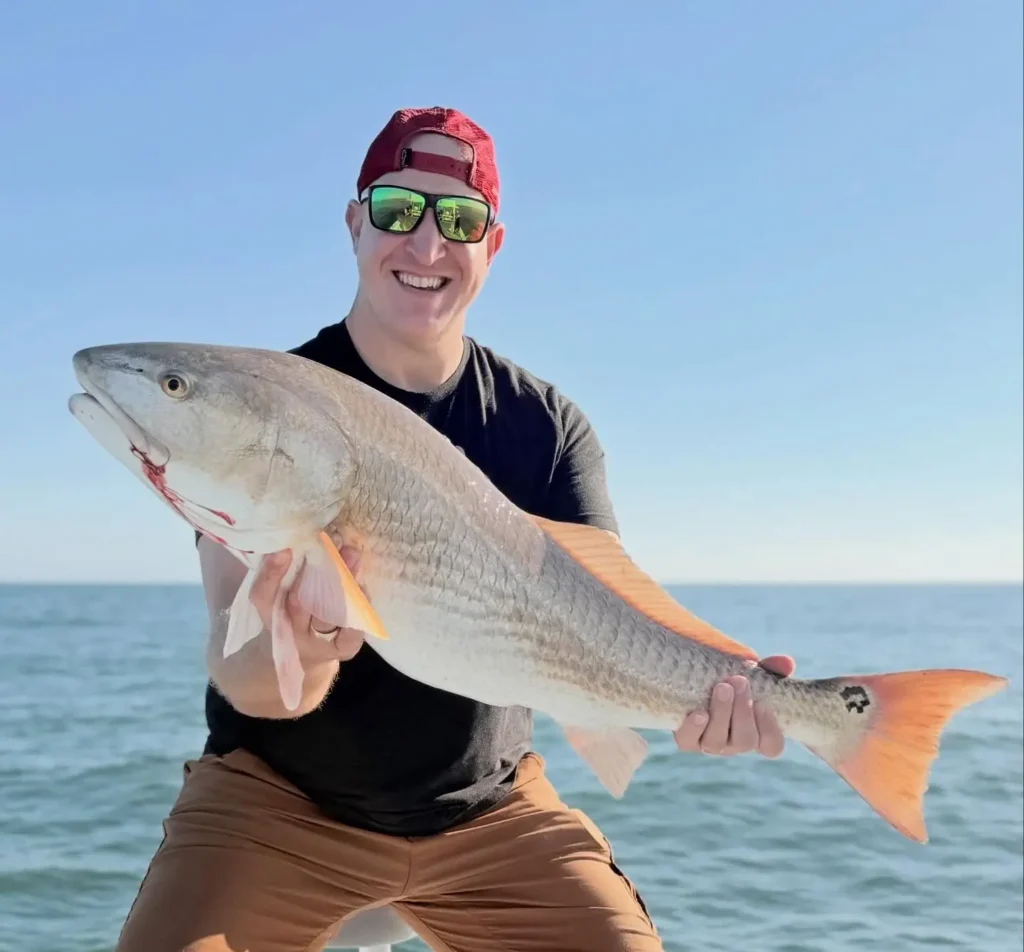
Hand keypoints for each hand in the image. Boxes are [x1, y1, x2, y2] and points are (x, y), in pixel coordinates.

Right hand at [248, 545, 365, 665]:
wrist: (305, 653)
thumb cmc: (294, 611)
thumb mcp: (283, 591)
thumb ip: (293, 567)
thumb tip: (315, 532)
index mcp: (270, 611)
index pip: (262, 594)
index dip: (271, 573)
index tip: (286, 549)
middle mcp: (288, 629)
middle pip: (299, 603)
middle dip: (318, 572)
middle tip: (333, 543)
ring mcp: (313, 642)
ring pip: (326, 616)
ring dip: (342, 585)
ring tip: (354, 556)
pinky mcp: (338, 651)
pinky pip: (349, 637)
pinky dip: (357, 613)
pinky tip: (364, 591)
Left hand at [673, 655, 794, 758]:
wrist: (694, 678)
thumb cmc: (731, 678)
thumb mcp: (752, 671)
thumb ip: (771, 668)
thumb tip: (786, 662)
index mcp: (755, 733)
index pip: (771, 746)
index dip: (770, 729)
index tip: (763, 703)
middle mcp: (733, 743)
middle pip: (744, 741)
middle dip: (742, 712)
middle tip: (739, 682)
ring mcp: (710, 743)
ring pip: (717, 741)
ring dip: (721, 713)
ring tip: (722, 688)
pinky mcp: (687, 739)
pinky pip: (689, 741)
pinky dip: (694, 728)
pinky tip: (699, 712)